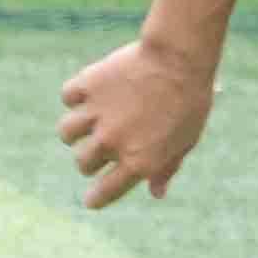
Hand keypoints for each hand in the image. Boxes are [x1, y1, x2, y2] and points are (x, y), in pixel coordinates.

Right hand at [57, 34, 212, 207]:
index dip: (96, 199)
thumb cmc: (190, 101)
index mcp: (138, 161)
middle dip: (90, 158)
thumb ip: (166, 168)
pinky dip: (76, 95)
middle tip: (102, 144)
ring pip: (66, 133)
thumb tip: (156, 193)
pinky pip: (68, 97)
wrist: (179, 57)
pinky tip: (91, 91)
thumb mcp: (185, 140)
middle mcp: (112, 142)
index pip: (105, 192)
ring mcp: (97, 114)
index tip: (91, 200)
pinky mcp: (88, 85)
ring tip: (88, 120)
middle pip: (83, 163)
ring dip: (76, 129)